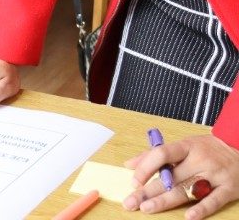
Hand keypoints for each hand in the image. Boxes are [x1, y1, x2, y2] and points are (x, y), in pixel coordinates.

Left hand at [123, 134, 238, 218]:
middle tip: (130, 203)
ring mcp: (215, 175)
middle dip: (148, 191)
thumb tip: (129, 164)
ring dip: (165, 201)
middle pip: (171, 178)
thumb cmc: (206, 149)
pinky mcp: (229, 189)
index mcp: (186, 147)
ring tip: (147, 208)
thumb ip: (155, 155)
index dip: (146, 168)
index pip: (162, 154)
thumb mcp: (183, 145)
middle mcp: (200, 160)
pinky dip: (201, 209)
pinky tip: (188, 218)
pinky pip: (214, 201)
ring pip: (187, 190)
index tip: (134, 182)